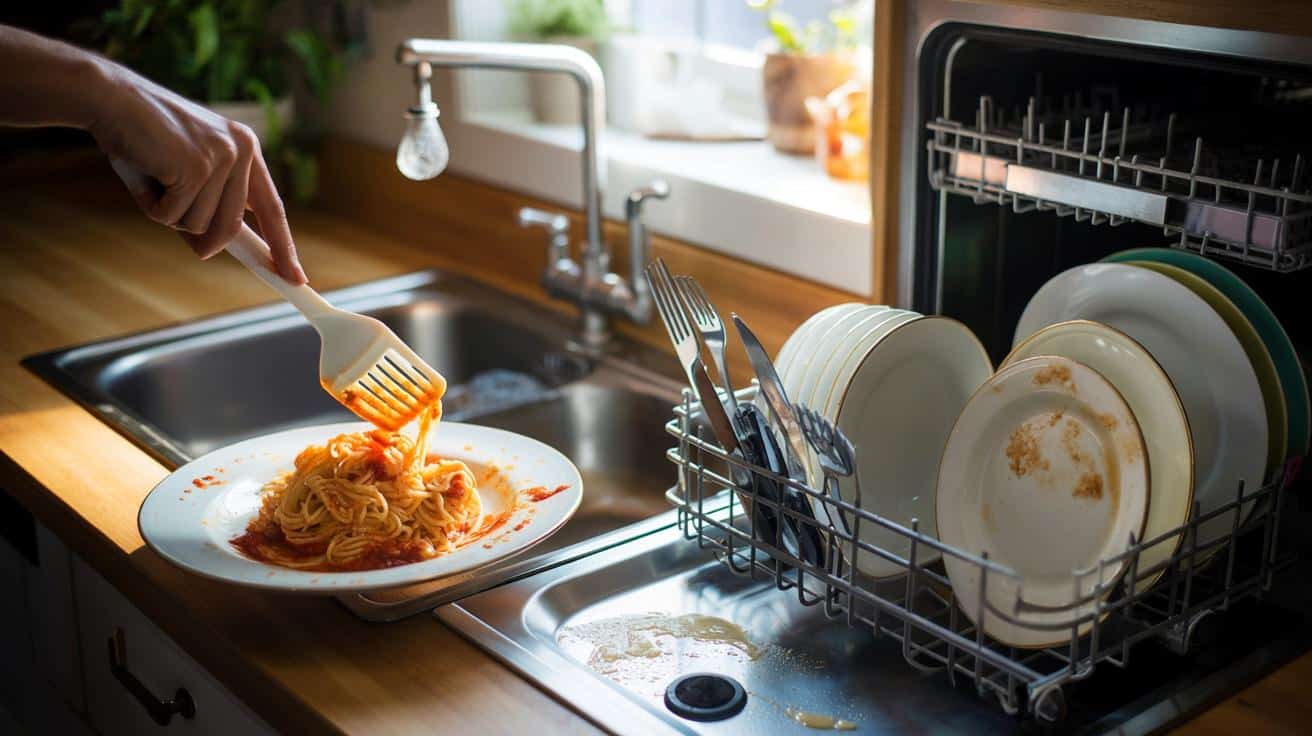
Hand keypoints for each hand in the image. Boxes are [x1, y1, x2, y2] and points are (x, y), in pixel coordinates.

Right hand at [87, 64, 306, 283]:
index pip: (272, 209)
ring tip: (153, 176)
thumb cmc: (144, 138)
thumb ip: (205, 206)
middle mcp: (242, 151)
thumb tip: (212, 249)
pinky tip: (144, 173)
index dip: (283, 246)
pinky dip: (152, 205)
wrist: (110, 98)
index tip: (296, 277)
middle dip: (201, 238)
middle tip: (172, 215)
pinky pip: (173, 216)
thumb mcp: (185, 173)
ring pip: (199, 225)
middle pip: (230, 228)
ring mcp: (222, 159)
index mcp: (247, 150)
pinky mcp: (197, 167)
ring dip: (168, 213)